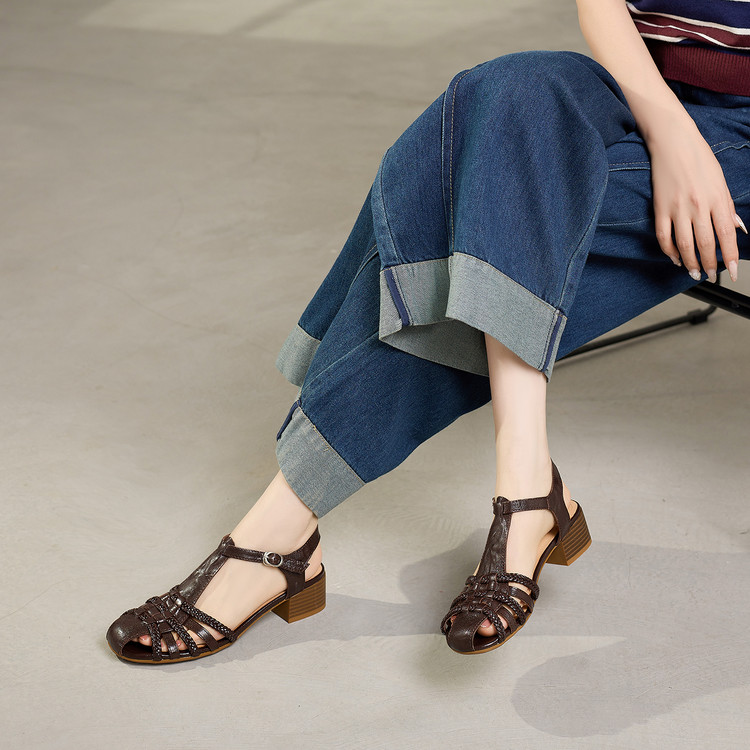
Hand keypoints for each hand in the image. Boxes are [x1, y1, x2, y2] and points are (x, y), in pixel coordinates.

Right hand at [647, 118, 745, 281]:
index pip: (727, 234)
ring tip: (693, 272)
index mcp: (717, 198)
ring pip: (684, 245)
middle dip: (710, 264)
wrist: (673, 142)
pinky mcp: (660, 208)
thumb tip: (736, 228)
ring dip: (690, 263)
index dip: (730, 256)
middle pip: (706, 244)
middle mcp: (698, 206)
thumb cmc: (698, 158)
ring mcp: (677, 208)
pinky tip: (675, 258)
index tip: (732, 270)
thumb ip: (727, 207)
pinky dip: (669, 251)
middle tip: (711, 275)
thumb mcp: (720, 181)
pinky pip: (664, 237)